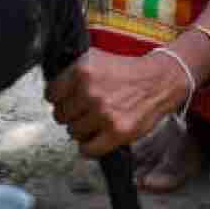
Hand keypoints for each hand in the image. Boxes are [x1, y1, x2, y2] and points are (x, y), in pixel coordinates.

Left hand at [45, 48, 183, 157]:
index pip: (51, 94)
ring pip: (73, 132)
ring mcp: (103, 113)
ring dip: (81, 129)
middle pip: (60, 115)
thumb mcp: (95, 59)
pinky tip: (96, 137)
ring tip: (94, 121)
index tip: (66, 100)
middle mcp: (90, 91)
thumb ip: (73, 74)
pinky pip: (88, 149)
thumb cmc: (127, 71)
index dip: (58, 98)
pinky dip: (89, 147)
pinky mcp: (116, 132)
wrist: (158, 81)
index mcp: (82, 70)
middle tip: (83, 111)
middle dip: (70, 114)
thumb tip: (52, 91)